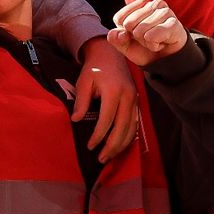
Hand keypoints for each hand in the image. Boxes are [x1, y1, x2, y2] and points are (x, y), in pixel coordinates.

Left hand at [74, 37, 141, 162]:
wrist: (110, 54)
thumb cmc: (94, 69)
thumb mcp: (84, 81)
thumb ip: (81, 101)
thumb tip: (77, 120)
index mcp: (114, 91)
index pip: (107, 120)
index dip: (98, 136)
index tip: (90, 146)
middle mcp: (128, 97)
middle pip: (122, 128)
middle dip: (111, 146)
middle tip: (100, 159)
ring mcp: (135, 100)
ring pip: (131, 128)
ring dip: (121, 145)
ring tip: (109, 156)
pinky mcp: (137, 102)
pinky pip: (135, 123)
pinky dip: (128, 137)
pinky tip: (119, 145)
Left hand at [108, 0, 188, 66]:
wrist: (166, 60)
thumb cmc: (145, 47)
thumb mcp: (125, 45)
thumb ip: (116, 38)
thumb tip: (121, 34)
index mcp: (139, 4)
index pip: (119, 18)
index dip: (124, 32)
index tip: (135, 35)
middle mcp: (153, 4)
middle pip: (129, 24)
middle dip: (136, 37)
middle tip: (148, 39)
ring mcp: (165, 11)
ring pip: (140, 31)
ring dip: (146, 42)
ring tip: (156, 40)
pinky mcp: (174, 23)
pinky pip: (152, 37)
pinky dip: (153, 45)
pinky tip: (162, 43)